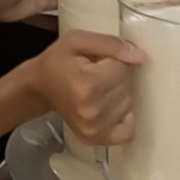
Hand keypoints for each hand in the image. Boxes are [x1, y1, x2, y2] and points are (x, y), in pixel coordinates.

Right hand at [25, 31, 146, 145]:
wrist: (39, 87)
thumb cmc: (57, 62)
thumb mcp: (77, 40)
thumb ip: (110, 44)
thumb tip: (140, 57)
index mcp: (87, 85)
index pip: (123, 67)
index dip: (112, 60)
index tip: (95, 62)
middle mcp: (92, 111)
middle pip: (127, 86)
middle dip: (116, 76)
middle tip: (95, 74)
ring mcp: (94, 128)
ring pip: (129, 104)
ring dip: (119, 94)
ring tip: (98, 89)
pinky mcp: (96, 139)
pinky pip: (128, 130)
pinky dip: (123, 116)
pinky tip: (108, 106)